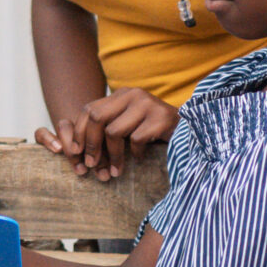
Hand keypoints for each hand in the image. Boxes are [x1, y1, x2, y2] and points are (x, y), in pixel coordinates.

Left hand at [36, 89, 176, 180]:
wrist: (190, 130)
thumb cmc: (154, 132)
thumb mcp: (128, 124)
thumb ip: (107, 127)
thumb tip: (76, 150)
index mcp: (121, 94)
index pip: (89, 109)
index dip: (79, 133)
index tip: (76, 154)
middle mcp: (132, 94)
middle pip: (96, 116)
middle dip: (91, 144)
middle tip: (91, 166)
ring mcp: (148, 104)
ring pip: (114, 131)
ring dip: (112, 156)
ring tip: (115, 171)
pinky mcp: (161, 118)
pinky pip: (136, 139)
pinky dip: (135, 153)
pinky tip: (140, 158)